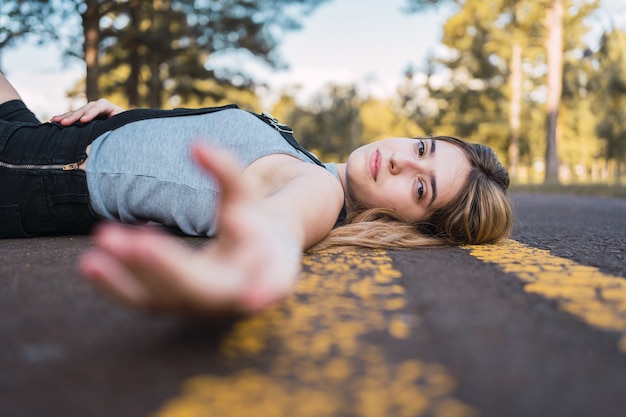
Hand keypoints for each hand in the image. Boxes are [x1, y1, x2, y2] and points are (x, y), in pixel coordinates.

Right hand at [51, 99, 124, 125]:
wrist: (124, 123)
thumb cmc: (126, 123)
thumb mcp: (125, 120)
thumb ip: (120, 118)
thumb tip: (115, 114)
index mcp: (107, 106)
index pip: (97, 108)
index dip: (90, 114)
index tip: (83, 121)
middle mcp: (96, 106)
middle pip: (84, 109)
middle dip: (73, 116)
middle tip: (64, 123)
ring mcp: (89, 110)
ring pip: (76, 112)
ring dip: (65, 117)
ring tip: (54, 121)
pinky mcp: (84, 115)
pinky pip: (73, 116)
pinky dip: (65, 118)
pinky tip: (54, 121)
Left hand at [78, 145, 301, 315]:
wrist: (252, 260)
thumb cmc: (254, 224)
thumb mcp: (249, 198)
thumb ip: (228, 174)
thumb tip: (196, 145)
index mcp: (262, 273)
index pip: (255, 278)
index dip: (247, 278)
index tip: (234, 249)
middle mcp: (228, 297)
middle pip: (198, 290)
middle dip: (166, 267)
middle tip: (132, 242)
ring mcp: (196, 306)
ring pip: (162, 299)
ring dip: (129, 273)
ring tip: (104, 238)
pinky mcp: (172, 304)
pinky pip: (142, 300)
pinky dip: (115, 284)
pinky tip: (91, 262)